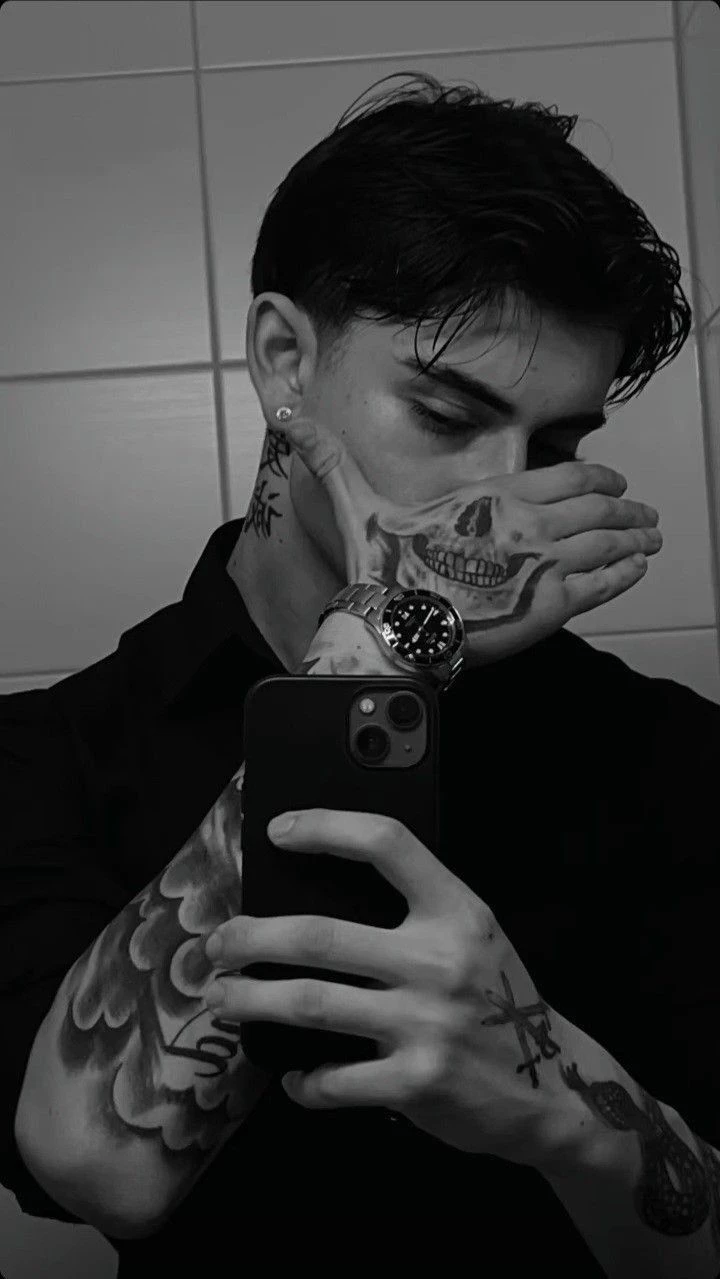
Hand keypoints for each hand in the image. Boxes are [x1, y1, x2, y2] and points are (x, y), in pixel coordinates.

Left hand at [203, 808, 581, 1170]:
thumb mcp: (474, 936)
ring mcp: (426, 1023)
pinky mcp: (415, 1083)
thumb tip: (318, 891)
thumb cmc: (496, 1001)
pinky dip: (302, 1080)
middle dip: (252, 937)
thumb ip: (415, 911)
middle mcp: (439, 960)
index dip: (325, 827)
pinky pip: (332, 1079)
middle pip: (319, 933)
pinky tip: (293, 1075)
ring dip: (252, 999)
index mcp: (456, 911)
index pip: (386, 843)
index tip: (279, 831)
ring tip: (224, 997)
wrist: (551, 1086)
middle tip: (219, 943)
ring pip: (309, 1003)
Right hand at [275, 413, 661, 666]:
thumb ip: (330, 457)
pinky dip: (627, 573)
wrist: (393, 626)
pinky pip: (604, 584)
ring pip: (608, 543)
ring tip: (652, 539)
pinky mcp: (553, 605)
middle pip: (598, 507)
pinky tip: (637, 569)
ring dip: (635, 539)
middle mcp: (530, 523)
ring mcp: (546, 563)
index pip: (568, 474)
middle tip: (647, 514)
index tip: (615, 481)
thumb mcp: (357, 502)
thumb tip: (284, 412)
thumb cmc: (380, 568)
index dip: (599, 476)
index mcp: (494, 495)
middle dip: (628, 509)